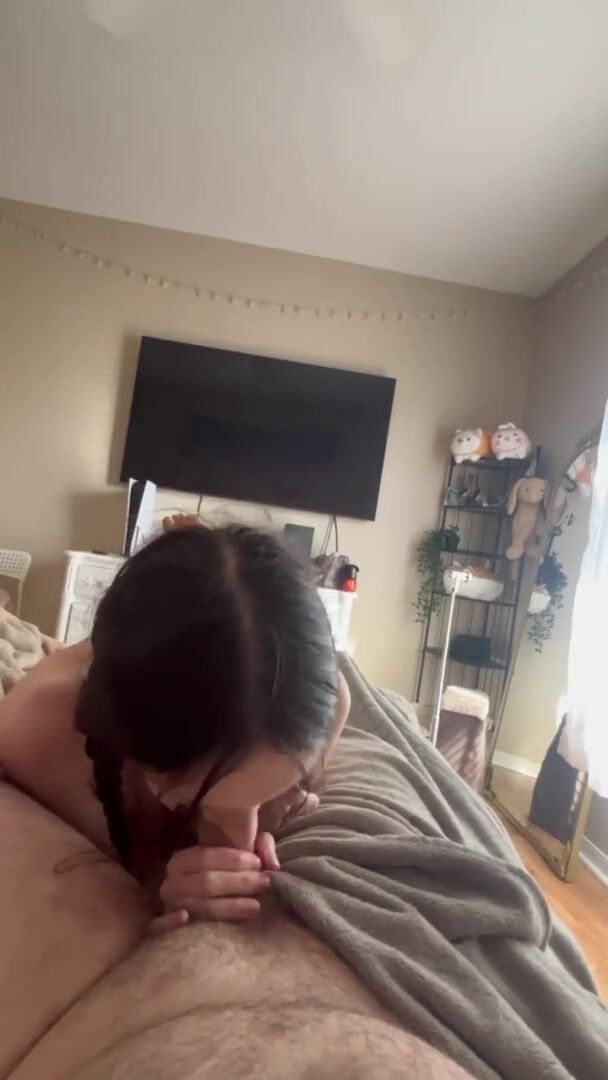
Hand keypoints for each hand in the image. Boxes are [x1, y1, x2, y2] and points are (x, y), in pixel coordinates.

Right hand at [159, 844, 273, 923]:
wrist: (206, 903)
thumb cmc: (225, 877)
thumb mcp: (241, 856)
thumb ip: (260, 846)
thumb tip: (273, 864)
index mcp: (181, 861)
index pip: (206, 857)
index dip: (234, 861)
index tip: (259, 865)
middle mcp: (171, 883)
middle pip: (206, 882)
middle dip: (239, 882)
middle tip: (265, 884)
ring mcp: (169, 908)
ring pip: (201, 907)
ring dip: (230, 906)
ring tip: (256, 906)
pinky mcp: (166, 931)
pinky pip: (163, 928)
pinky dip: (173, 924)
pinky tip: (193, 920)